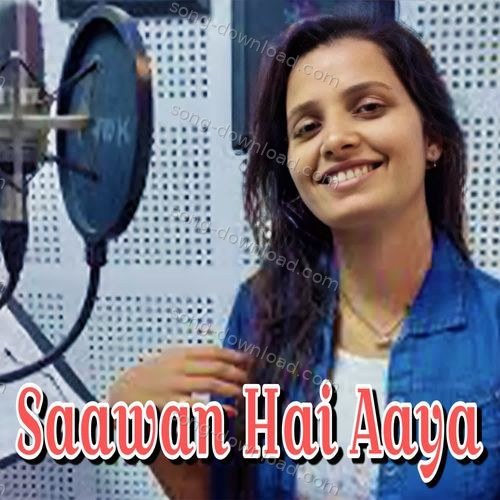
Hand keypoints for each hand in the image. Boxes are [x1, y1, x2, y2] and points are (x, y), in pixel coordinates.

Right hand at [107, 345, 249, 415]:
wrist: (123, 392)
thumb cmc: (152, 375)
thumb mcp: (171, 358)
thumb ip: (194, 356)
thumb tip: (223, 355)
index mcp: (180, 353)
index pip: (213, 351)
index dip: (233, 355)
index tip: (248, 360)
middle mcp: (178, 367)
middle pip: (215, 367)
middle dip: (236, 373)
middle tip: (249, 379)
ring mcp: (173, 385)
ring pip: (210, 384)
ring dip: (231, 389)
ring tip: (244, 393)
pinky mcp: (169, 405)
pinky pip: (196, 407)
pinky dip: (216, 410)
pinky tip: (228, 412)